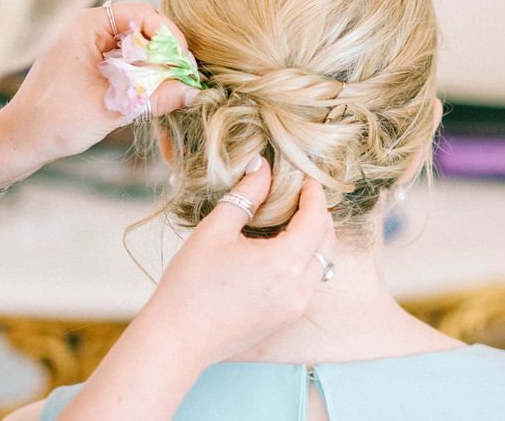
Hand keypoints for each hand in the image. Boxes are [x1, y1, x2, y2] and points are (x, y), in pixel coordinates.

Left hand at [0, 3, 197, 163]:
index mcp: (88, 25)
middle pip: (142, 29)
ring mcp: (88, 47)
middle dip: (165, 54)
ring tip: (168, 92)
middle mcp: (88, 29)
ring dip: (154, 68)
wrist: (17, 141)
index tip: (183, 62)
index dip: (169, 35)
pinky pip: (125, 62)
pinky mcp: (89, 65)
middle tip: (181, 80)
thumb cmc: (55, 121)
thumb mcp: (112, 108)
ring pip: (136, 48)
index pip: (143, 14)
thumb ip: (155, 97)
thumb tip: (194, 92)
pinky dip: (141, 76)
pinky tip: (149, 96)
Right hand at [139, 158, 334, 366]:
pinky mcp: (286, 318)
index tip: (304, 178)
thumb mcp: (215, 230)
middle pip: (326, 241)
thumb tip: (262, 166)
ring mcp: (295, 307)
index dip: (314, 194)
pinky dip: (305, 260)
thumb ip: (246, 194)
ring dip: (315, 238)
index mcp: (284, 262)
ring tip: (291, 219)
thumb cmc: (191, 283)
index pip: (316, 218)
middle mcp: (298, 287)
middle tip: (299, 195)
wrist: (178, 339)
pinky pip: (309, 282)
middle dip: (318, 214)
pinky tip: (281, 249)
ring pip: (322, 263)